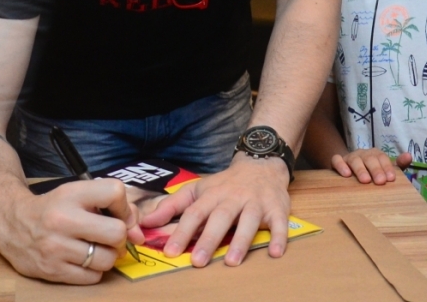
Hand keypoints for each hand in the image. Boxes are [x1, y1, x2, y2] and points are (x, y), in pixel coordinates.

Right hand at [0, 178, 142, 284]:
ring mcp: (56, 248)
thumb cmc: (54, 207)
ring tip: (95, 248)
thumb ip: (114, 206)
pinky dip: (93, 271)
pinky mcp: (52, 271)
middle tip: (109, 236)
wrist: (12, 222)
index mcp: (71, 194)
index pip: (115, 193)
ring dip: (107, 256)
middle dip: (119, 236)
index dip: (123, 205)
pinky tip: (83, 260)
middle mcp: (63, 220)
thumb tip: (138, 232)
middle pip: (116, 233)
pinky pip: (92, 278)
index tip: (115, 212)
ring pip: (106, 260)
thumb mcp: (79, 194)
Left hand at [139, 154, 290, 267]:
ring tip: (232, 262)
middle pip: (220, 218)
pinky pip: (280, 223)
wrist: (261, 164)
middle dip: (209, 239)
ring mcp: (256, 203)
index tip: (171, 251)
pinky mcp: (277, 208)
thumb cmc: (225, 184)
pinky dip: (279, 237)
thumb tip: (146, 222)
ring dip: (241, 241)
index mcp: (212, 195)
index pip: (194, 213)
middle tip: (198, 262)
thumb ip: (172, 206)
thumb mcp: (197, 189)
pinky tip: (275, 253)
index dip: (182, 232)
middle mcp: (233, 198)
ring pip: (249, 220)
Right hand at [332, 148, 410, 184]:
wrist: (349, 170)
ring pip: (355, 159)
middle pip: (370, 159)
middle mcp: (363, 154)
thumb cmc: (371, 172)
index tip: (391, 179)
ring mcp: (350, 157)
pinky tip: (346, 175)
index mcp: (376, 155)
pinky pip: (337, 160)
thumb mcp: (386, 169)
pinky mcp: (338, 161)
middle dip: (376, 170)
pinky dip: (341, 165)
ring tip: (365, 181)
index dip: (387, 167)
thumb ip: (399, 165)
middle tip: (380, 182)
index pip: (382, 158)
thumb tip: (409, 156)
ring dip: (360, 169)